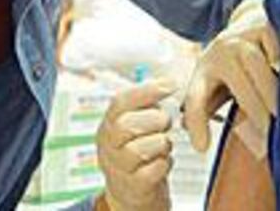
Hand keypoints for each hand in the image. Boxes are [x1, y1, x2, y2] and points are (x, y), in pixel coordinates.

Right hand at [96, 78, 176, 210]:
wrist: (132, 194)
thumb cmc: (138, 152)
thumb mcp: (136, 126)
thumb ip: (147, 107)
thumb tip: (169, 85)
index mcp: (108, 124)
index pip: (120, 101)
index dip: (147, 91)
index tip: (171, 85)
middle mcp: (108, 145)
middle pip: (128, 125)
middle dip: (156, 120)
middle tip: (166, 123)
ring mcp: (117, 168)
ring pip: (140, 149)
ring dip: (161, 144)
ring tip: (164, 145)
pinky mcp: (133, 187)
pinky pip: (153, 170)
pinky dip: (165, 164)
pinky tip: (163, 162)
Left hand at [183, 0, 279, 151]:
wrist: (248, 19)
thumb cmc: (232, 62)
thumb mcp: (215, 82)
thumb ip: (209, 108)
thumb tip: (200, 144)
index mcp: (204, 70)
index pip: (195, 98)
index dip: (196, 123)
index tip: (201, 148)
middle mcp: (220, 51)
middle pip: (238, 85)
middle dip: (257, 112)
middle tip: (271, 133)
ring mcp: (242, 36)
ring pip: (256, 65)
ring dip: (272, 91)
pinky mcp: (263, 25)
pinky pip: (276, 48)